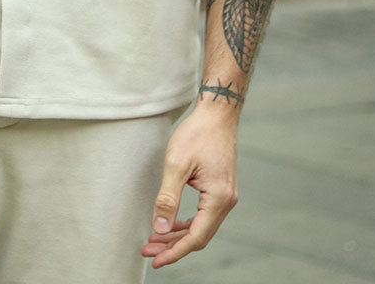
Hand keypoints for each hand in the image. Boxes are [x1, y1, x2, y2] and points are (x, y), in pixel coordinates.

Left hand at [141, 105, 238, 267]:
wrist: (216, 115)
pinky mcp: (221, 190)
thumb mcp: (176, 164)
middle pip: (199, 236)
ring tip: (155, 239)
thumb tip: (160, 229)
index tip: (154, 260)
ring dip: (178, 235)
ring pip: (202, 227)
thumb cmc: (196, 134)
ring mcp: (226, 196)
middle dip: (173, 246)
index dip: (174, 252)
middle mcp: (227, 202)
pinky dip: (187, 223)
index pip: (196, 237)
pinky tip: (171, 224)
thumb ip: (168, 198)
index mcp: (218, 199)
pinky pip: (204, 215)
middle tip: (147, 250)